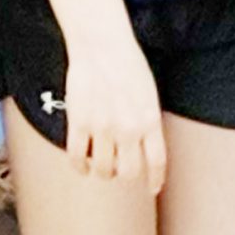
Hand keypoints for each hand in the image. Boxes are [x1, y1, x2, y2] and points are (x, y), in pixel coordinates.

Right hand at [59, 29, 168, 187]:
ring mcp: (103, 128)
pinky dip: (79, 166)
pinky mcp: (79, 123)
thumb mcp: (149, 93)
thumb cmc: (128, 63)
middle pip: (128, 173)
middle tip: (120, 168)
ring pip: (102, 170)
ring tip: (100, 163)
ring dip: (101, 171)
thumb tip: (144, 144)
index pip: (157, 162)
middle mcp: (128, 129)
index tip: (152, 189)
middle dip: (124, 175)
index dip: (155, 180)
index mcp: (150, 120)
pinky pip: (77, 157)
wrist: (102, 45)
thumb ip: (147, 121)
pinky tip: (81, 164)